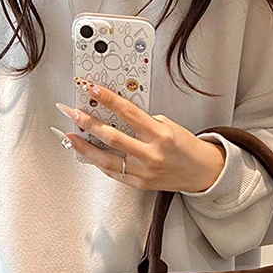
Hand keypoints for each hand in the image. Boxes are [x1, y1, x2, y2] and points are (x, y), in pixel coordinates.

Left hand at [54, 77, 225, 192]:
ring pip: (107, 159)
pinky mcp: (140, 184)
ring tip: (70, 136)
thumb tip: (117, 115)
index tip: (92, 88)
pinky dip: (99, 162)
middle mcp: (151, 155)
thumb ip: (143, 122)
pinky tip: (88, 153)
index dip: (108, 99)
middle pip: (112, 137)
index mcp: (160, 135)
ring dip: (85, 147)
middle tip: (72, 111)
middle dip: (88, 122)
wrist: (202, 173)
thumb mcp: (169, 126)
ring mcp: (144, 172)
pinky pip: (114, 173)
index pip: (128, 113)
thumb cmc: (185, 148)